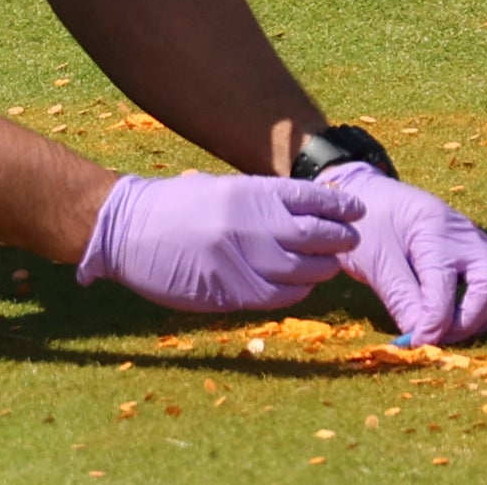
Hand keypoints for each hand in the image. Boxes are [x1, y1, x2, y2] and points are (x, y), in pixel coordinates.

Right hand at [76, 170, 360, 314]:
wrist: (127, 229)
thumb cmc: (176, 206)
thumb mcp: (222, 189)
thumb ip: (261, 202)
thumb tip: (307, 212)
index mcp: (246, 192)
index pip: (308, 198)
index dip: (339, 206)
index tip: (358, 211)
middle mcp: (248, 223)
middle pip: (313, 236)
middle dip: (339, 239)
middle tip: (352, 241)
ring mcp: (239, 259)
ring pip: (300, 271)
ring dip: (321, 270)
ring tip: (330, 266)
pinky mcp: (227, 291)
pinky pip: (275, 296)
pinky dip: (295, 292)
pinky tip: (300, 287)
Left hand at [331, 167, 486, 345]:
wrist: (368, 192)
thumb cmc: (367, 223)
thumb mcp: (375, 261)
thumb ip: (401, 300)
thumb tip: (425, 339)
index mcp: (433, 231)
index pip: (445, 288)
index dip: (435, 324)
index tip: (419, 344)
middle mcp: (463, 232)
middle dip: (472, 319)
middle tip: (441, 337)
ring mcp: (474, 236)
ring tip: (457, 328)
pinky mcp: (477, 243)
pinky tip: (466, 312)